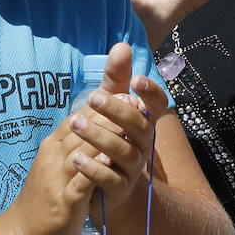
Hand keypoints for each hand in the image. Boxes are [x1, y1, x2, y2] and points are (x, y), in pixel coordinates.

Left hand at [62, 43, 159, 219]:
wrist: (110, 190)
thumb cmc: (111, 140)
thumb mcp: (111, 107)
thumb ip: (116, 78)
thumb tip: (121, 45)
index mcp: (144, 123)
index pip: (158, 105)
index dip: (151, 92)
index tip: (136, 80)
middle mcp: (144, 144)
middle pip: (139, 126)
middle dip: (117, 110)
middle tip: (93, 96)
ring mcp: (133, 168)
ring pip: (123, 152)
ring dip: (100, 137)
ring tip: (76, 125)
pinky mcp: (119, 188)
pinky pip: (110, 179)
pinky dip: (94, 169)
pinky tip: (76, 158)